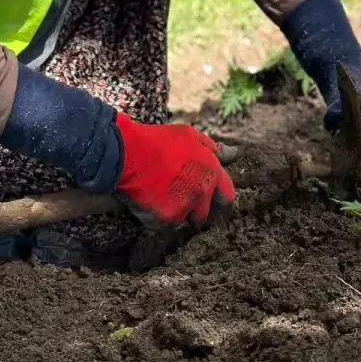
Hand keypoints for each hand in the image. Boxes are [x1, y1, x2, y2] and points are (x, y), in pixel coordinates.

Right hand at [113, 113, 235, 227]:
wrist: (126, 154)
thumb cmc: (158, 141)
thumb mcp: (189, 136)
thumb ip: (213, 149)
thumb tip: (234, 154)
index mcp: (211, 172)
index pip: (226, 196)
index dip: (216, 195)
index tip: (204, 193)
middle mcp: (201, 192)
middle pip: (205, 213)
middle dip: (195, 208)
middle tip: (178, 195)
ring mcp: (184, 207)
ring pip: (185, 220)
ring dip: (177, 213)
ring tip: (161, 196)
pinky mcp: (165, 219)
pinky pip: (166, 226)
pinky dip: (159, 218)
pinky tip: (149, 201)